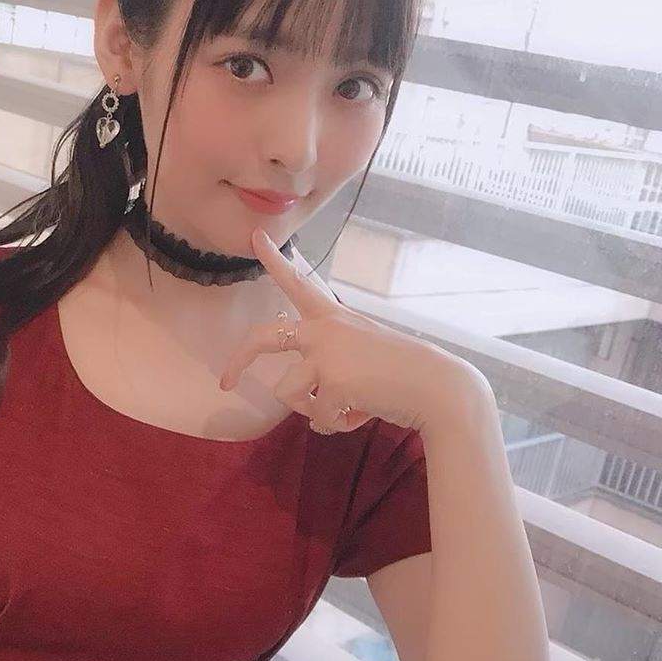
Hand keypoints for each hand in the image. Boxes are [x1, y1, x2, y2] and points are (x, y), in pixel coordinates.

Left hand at [219, 227, 482, 435]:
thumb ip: (332, 373)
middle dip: (239, 361)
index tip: (254, 236)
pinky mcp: (331, 380)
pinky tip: (359, 415)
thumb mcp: (363, 359)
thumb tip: (315, 413)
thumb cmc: (402, 376)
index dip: (275, 260)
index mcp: (333, 318)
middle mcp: (323, 329)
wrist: (434, 387)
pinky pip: (315, 416)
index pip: (299, 282)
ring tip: (344, 409)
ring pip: (286, 393)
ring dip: (312, 410)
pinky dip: (334, 424)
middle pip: (264, 337)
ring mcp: (324, 353)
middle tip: (227, 382)